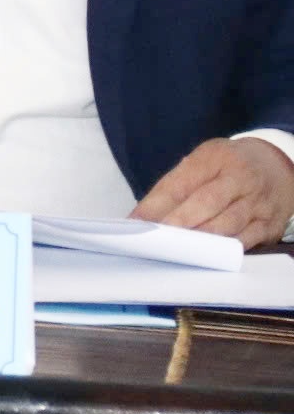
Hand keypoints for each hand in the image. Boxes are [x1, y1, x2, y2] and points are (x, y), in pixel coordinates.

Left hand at [132, 138, 293, 249]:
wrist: (278, 166)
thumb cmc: (229, 166)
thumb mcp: (204, 162)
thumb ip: (175, 186)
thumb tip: (142, 216)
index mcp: (215, 158)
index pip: (181, 182)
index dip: (155, 204)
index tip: (135, 222)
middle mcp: (239, 178)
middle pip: (205, 203)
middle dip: (178, 222)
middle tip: (155, 238)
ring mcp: (257, 202)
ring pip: (226, 224)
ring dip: (200, 239)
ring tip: (175, 249)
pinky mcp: (269, 225)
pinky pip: (245, 241)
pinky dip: (223, 250)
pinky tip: (206, 256)